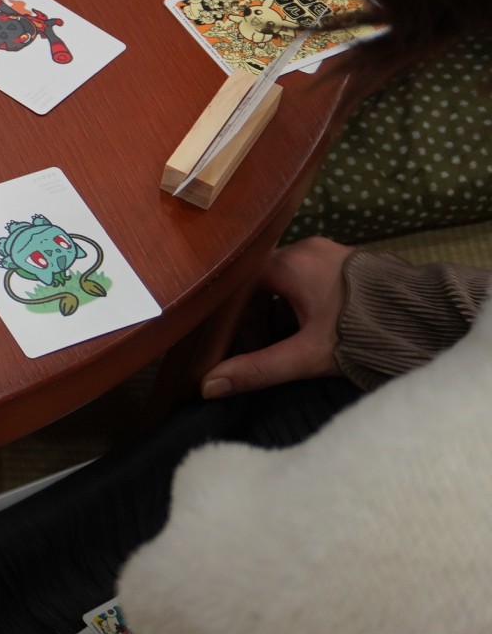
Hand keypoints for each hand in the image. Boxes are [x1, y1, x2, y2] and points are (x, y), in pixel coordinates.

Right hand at [202, 235, 350, 396]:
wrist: (424, 318)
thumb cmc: (360, 332)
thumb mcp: (306, 355)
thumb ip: (258, 369)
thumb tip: (210, 386)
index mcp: (289, 263)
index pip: (242, 282)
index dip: (235, 314)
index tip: (239, 341)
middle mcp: (306, 248)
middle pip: (264, 280)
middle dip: (259, 315)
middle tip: (262, 347)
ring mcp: (331, 251)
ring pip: (288, 279)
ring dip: (281, 309)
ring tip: (289, 341)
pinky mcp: (350, 260)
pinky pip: (311, 275)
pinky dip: (303, 300)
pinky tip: (314, 327)